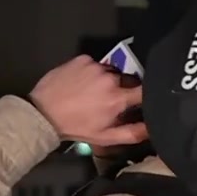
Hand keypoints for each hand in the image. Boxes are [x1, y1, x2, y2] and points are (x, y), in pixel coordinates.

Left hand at [29, 56, 147, 145]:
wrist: (43, 112)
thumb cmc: (76, 127)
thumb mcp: (105, 137)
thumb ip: (133, 133)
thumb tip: (153, 127)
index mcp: (118, 98)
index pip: (144, 90)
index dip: (145, 95)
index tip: (142, 100)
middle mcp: (110, 78)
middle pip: (128, 79)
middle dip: (124, 89)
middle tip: (111, 100)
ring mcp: (95, 65)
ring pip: (112, 71)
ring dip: (108, 80)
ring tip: (94, 91)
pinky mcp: (83, 58)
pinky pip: (95, 64)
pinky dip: (93, 72)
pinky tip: (83, 83)